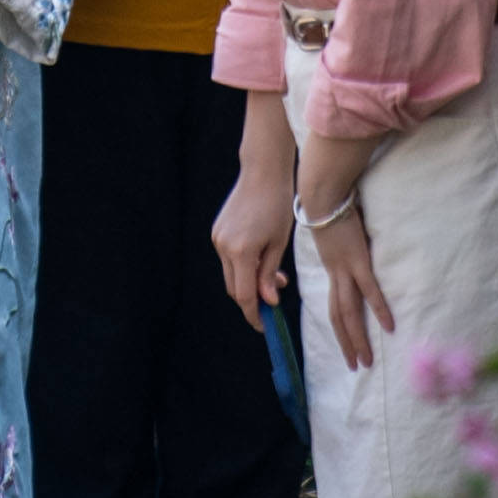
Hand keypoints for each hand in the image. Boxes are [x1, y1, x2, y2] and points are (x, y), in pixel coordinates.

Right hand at [211, 150, 295, 326]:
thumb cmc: (277, 205)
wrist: (262, 173)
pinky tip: (261, 259)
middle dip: (252, 299)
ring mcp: (217, 239)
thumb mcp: (279, 243)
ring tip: (276, 276)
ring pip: (232, 274)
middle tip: (274, 302)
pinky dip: (243, 266)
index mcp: (241, 252)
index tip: (265, 325)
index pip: (244, 295)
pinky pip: (229, 259)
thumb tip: (268, 301)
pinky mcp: (217, 232)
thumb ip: (270, 274)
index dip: (254, 314)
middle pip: (234, 287)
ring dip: (249, 281)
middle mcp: (223, 247)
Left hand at [304, 193, 393, 372]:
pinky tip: (389, 326)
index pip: (335, 307)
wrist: (322, 193)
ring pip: (350, 312)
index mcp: (332, 270)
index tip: (347, 347)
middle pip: (340, 317)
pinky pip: (369, 290)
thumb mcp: (337, 232)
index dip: (340, 329)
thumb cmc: (332, 206)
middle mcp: (336, 275)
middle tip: (356, 366)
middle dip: (347, 343)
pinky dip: (378, 309)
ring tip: (366, 360)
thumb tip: (355, 248)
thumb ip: (346, 245)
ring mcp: (346, 269)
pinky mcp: (358, 260)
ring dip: (358, 338)